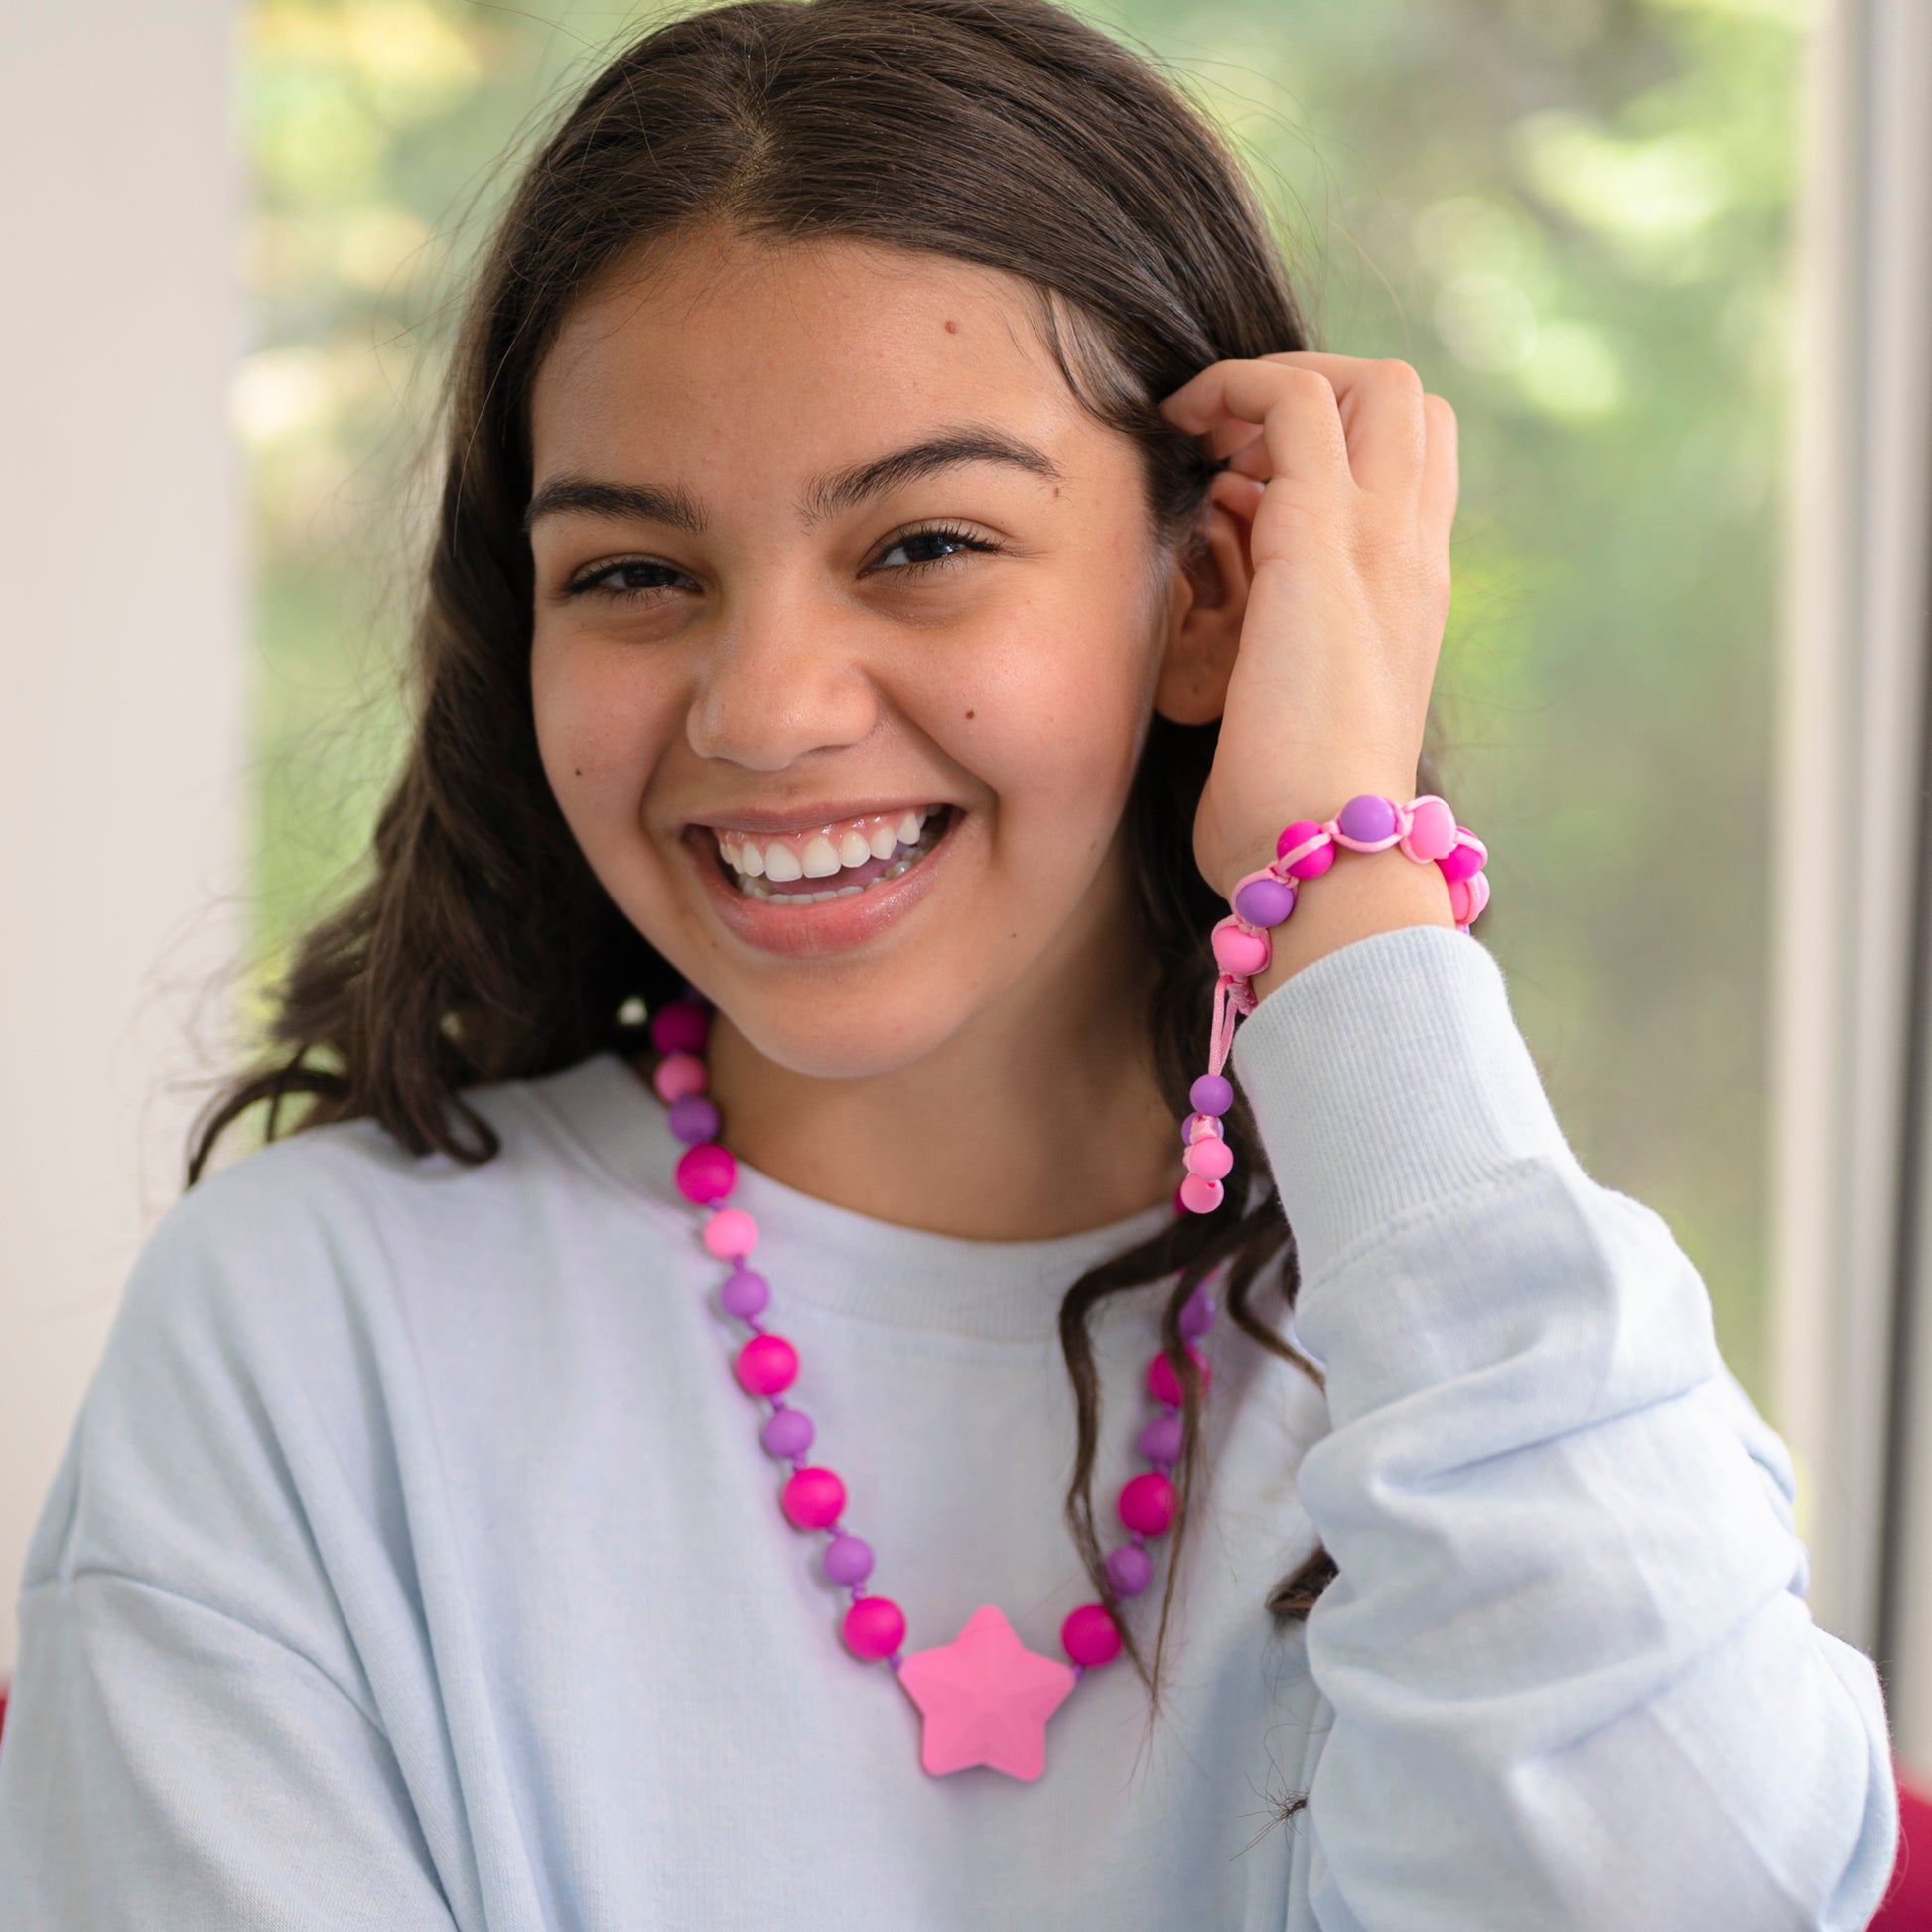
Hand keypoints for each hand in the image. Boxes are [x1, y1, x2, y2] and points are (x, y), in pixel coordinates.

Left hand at [1156, 352, 1459, 898]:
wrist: (1327, 861)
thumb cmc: (1295, 816)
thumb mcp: (1301, 715)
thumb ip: (1291, 654)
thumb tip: (1241, 614)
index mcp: (1414, 595)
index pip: (1415, 460)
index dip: (1338, 436)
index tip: (1249, 471)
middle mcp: (1412, 555)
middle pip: (1408, 399)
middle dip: (1314, 384)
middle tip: (1227, 433)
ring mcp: (1378, 542)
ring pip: (1369, 382)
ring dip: (1271, 381)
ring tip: (1199, 430)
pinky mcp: (1320, 545)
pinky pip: (1291, 405)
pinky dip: (1234, 390)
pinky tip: (1179, 435)